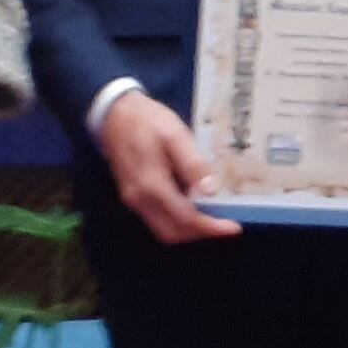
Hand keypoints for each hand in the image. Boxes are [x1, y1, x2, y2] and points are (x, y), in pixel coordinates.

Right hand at [94, 89, 242, 244]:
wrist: (113, 114)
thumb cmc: (147, 121)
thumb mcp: (175, 135)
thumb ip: (192, 164)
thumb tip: (211, 191)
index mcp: (152, 186)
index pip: (185, 219)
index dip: (211, 227)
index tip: (234, 227)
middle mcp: (140, 200)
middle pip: (173, 233)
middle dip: (201, 233)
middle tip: (225, 224)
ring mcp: (133, 200)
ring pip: (163, 229)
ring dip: (188, 229)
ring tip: (213, 217)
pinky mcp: (132, 196)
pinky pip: (156, 219)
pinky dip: (177, 220)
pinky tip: (193, 206)